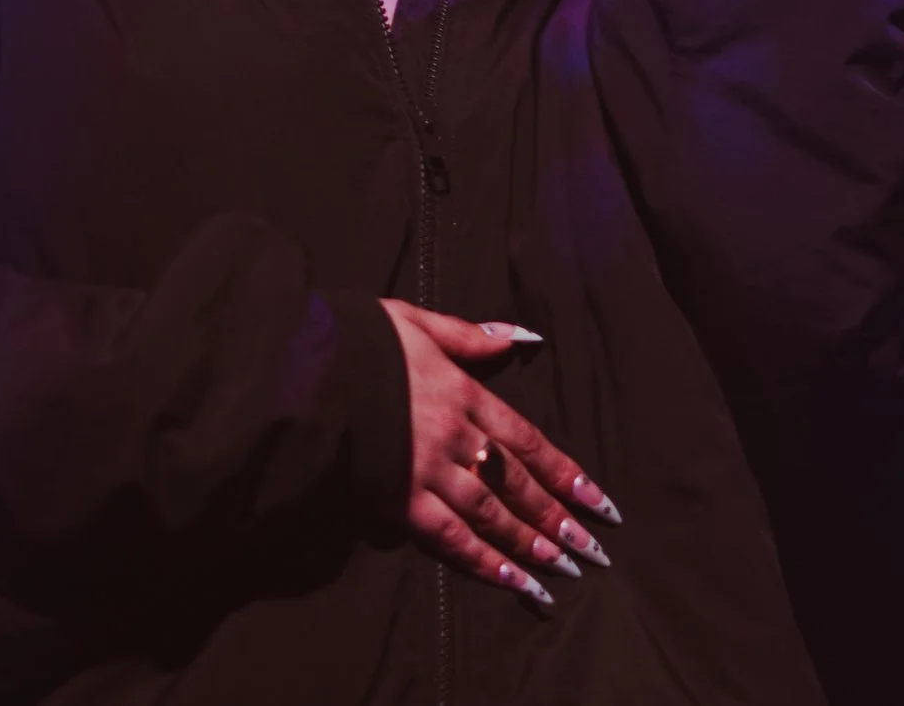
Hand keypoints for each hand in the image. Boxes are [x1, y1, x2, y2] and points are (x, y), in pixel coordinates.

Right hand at [379, 299, 619, 608]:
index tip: (599, 502)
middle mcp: (456, 437)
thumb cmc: (357, 341)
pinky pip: (449, 538)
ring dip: (530, 545)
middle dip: (558, 519)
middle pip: (518, 484)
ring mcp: (428, 471)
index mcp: (464, 393)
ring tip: (563, 571)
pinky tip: (512, 581)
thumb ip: (468, 336)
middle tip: (593, 552)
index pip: (528, 441)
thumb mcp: (415, 322)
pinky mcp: (398, 500)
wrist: (304, 367)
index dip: (565, 474)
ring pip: (492, 515)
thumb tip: (518, 338)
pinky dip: (483, 562)